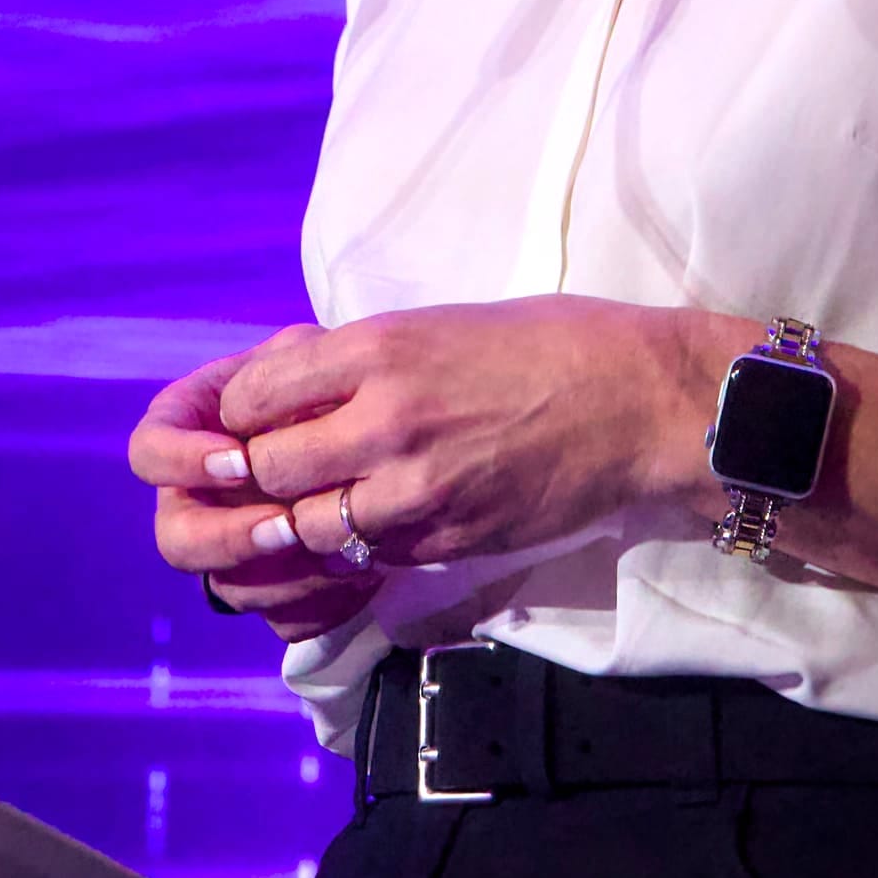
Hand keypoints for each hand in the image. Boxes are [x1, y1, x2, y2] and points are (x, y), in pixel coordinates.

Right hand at [128, 349, 383, 643]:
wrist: (382, 432)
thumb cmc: (331, 381)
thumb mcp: (306, 354)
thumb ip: (278, 371)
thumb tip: (253, 414)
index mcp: (187, 434)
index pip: (148, 452)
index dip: (183, 462)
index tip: (241, 460)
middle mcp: (197, 499)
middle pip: (175, 539)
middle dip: (229, 538)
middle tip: (286, 526)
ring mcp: (233, 552)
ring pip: (227, 589)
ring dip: (282, 579)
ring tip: (342, 553)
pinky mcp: (276, 591)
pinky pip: (281, 620)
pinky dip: (318, 605)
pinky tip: (359, 578)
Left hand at [217, 298, 725, 566]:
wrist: (637, 400)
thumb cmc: (546, 344)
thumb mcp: (436, 324)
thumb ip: (359, 358)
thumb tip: (290, 376)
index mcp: (378, 350)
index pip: (252, 395)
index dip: (239, 411)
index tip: (254, 415)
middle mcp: (385, 419)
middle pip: (266, 468)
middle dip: (259, 471)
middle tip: (279, 464)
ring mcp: (416, 488)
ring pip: (308, 525)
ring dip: (306, 515)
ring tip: (328, 495)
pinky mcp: (448, 538)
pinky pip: (369, 553)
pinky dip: (359, 541)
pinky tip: (380, 517)